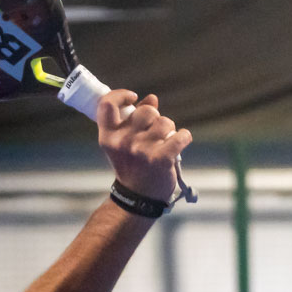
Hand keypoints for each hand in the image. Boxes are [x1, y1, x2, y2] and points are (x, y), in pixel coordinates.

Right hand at [97, 90, 188, 204]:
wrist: (138, 197)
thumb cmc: (132, 166)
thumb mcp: (124, 143)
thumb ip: (135, 119)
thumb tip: (151, 99)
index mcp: (108, 137)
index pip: (107, 104)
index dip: (121, 94)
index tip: (133, 97)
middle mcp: (122, 142)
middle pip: (147, 111)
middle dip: (155, 118)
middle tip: (154, 132)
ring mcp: (141, 151)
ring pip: (165, 122)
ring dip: (169, 129)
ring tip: (165, 141)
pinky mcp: (160, 159)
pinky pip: (181, 136)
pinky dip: (184, 137)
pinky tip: (181, 141)